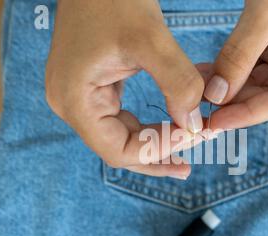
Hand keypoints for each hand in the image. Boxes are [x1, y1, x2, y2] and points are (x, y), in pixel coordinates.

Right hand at [45, 0, 204, 178]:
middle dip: (157, 155)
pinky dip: (150, 123)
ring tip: (186, 147)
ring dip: (156, 142)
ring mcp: (82, 98)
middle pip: (119, 149)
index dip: (156, 150)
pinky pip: (123, 118)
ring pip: (123, 136)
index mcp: (75, 100)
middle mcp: (73, 105)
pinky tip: (174, 123)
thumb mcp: (151, 39)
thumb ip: (177, 83)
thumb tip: (194, 123)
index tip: (191, 135)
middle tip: (188, 165)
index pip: (118, 150)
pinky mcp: (95, 88)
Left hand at [203, 0, 267, 128]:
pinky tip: (208, 75)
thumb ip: (240, 55)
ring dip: (228, 88)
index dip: (248, 114)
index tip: (216, 123)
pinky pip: (254, 69)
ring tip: (199, 89)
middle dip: (233, 101)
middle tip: (200, 110)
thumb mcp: (267, 12)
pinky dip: (230, 72)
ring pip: (259, 86)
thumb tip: (215, 95)